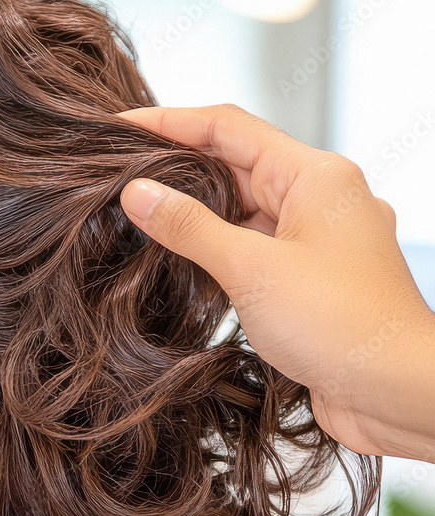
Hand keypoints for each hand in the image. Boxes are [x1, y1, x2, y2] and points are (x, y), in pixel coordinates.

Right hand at [116, 103, 434, 461]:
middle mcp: (320, 200)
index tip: (122, 127)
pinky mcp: (309, 280)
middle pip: (236, 166)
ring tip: (138, 218)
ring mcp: (317, 241)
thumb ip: (190, 227)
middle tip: (120, 176)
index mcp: (316, 177)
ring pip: (244, 212)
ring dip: (196, 215)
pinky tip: (180, 262)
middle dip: (178, 170)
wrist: (395, 393)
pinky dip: (217, 251)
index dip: (170, 122)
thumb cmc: (341, 324)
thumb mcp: (251, 268)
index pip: (229, 128)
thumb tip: (139, 194)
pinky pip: (254, 249)